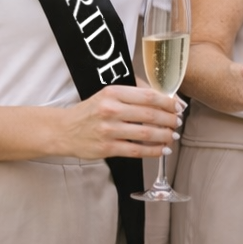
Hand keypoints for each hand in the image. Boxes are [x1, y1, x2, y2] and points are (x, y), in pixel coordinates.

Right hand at [64, 84, 180, 159]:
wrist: (63, 130)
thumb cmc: (91, 111)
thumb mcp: (109, 95)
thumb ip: (134, 94)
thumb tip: (166, 99)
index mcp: (113, 93)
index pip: (148, 96)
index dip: (168, 102)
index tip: (178, 106)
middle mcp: (110, 110)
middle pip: (150, 115)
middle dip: (170, 119)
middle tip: (178, 122)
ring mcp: (108, 130)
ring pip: (146, 133)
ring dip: (165, 135)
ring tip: (173, 135)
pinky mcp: (107, 148)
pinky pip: (137, 150)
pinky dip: (154, 151)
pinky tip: (163, 149)